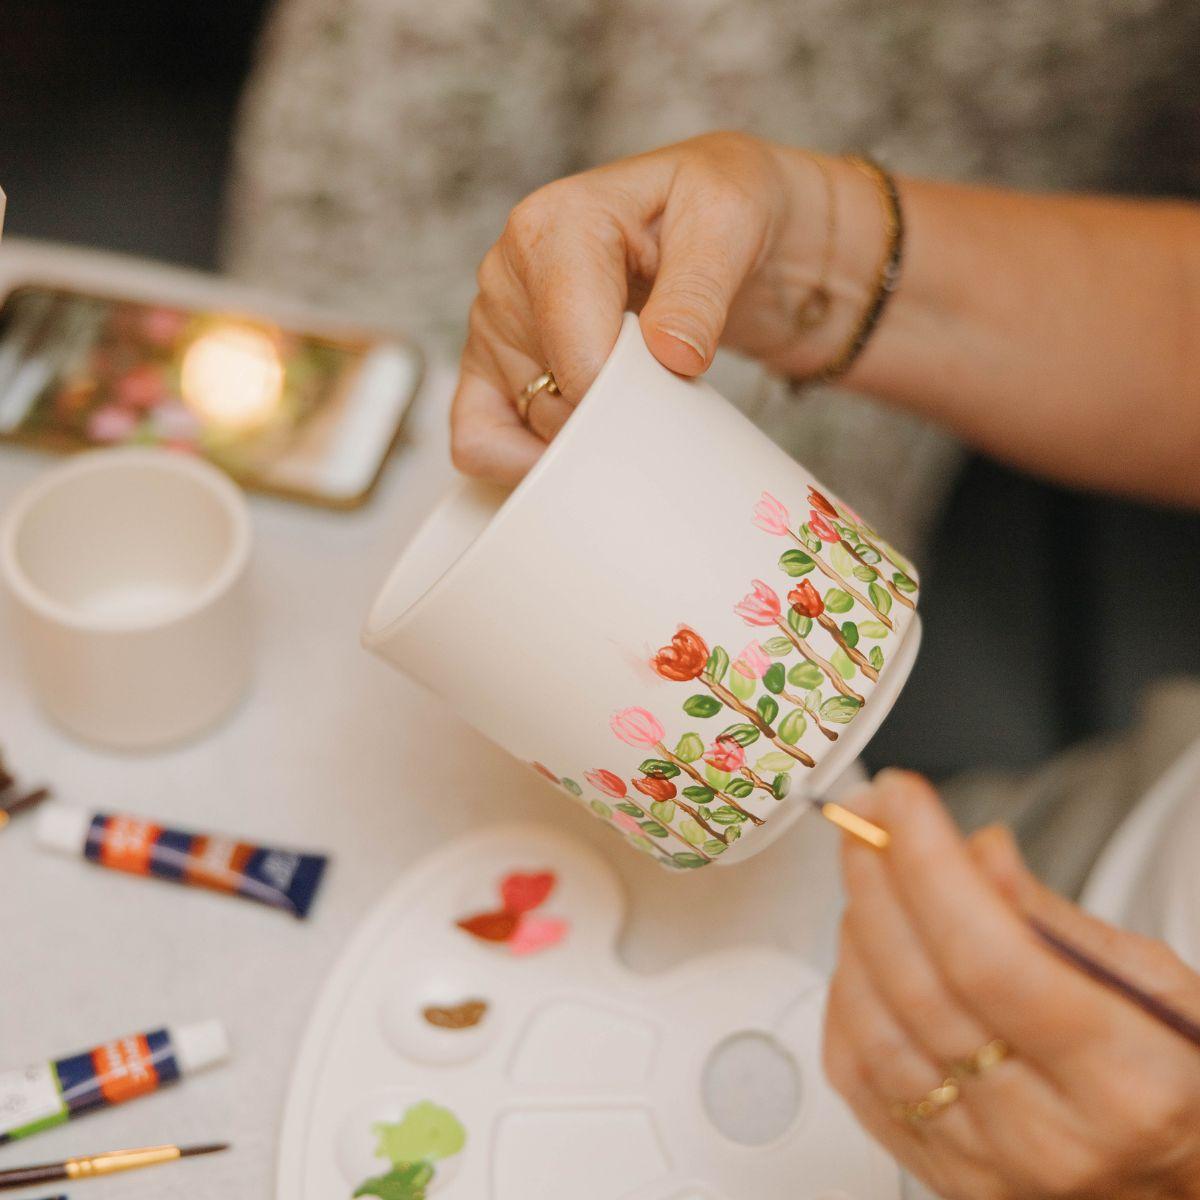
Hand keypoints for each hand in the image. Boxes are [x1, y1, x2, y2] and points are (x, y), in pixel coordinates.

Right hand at [449, 132, 874, 483]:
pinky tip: (581, 455)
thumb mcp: (732, 223)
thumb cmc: (715, 209)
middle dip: (615, 423)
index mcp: (555, 227)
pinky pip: (479, 439)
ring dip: (586, 441)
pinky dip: (525, 464)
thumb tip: (671, 356)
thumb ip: (700, 289)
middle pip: (551, 401)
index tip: (675, 407)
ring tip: (641, 412)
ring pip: (524, 430)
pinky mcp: (492, 366)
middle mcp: (508, 273)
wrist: (715, 224)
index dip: (631, 402)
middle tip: (670, 410)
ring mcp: (495, 324)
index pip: (577, 356)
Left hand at [824, 769, 1199, 1199]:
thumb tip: (974, 850)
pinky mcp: (942, 1176)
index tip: (900, 800)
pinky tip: (862, 953)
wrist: (1185, 1186)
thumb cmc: (1180, 1083)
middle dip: (877, 880)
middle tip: (866, 818)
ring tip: (872, 879)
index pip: (990, 956)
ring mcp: (989, 1168)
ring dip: (856, 933)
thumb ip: (1052, 920)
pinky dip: (844, 999)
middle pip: (919, 987)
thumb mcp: (1157, 986)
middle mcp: (1050, 1138)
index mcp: (1124, 1081)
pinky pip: (856, 1076)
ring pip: (875, 1030)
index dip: (928, 865)